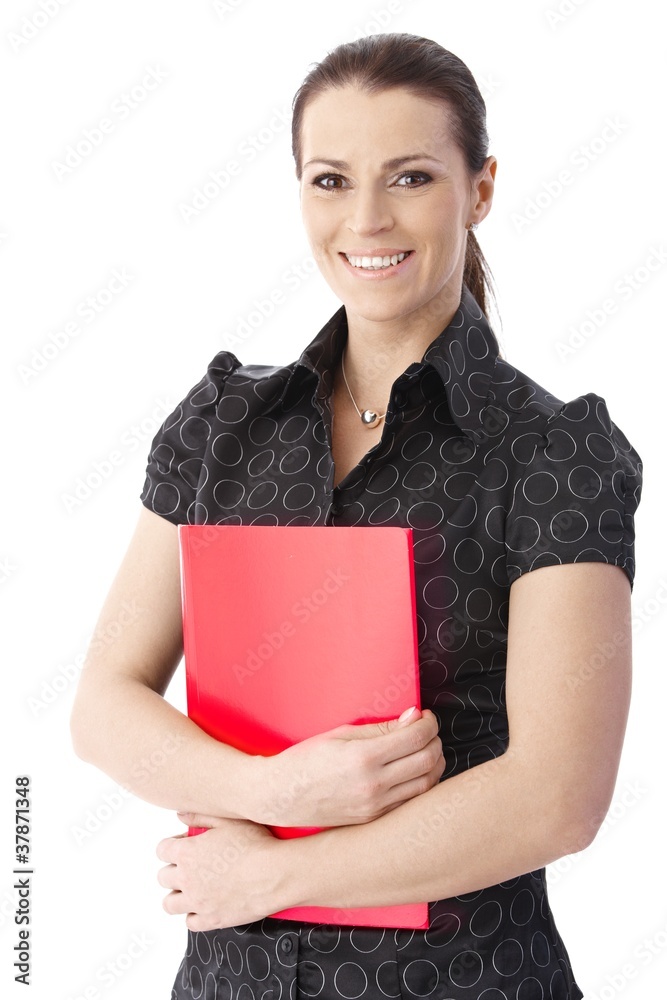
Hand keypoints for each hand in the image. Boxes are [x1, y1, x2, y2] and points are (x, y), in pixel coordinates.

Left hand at [156, 814, 283, 930]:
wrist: (274, 874)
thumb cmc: (254, 846)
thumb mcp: (227, 820)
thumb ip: (200, 816)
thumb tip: (181, 815)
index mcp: (187, 853)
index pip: (162, 850)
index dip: (171, 846)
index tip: (183, 845)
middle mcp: (187, 879)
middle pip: (163, 877)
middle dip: (172, 870)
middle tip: (188, 866)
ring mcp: (198, 902)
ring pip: (170, 904)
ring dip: (177, 895)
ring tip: (190, 889)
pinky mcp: (211, 919)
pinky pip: (190, 923)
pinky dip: (193, 915)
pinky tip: (204, 906)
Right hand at [257, 706, 444, 827]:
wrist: (279, 796)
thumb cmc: (306, 759)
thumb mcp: (340, 735)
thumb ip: (381, 728)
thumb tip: (413, 717)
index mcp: (363, 758)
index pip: (416, 738)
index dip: (428, 724)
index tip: (425, 716)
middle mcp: (373, 786)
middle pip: (428, 761)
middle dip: (435, 741)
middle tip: (427, 731)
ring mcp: (375, 807)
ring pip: (426, 785)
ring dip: (434, 764)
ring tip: (424, 749)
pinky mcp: (374, 819)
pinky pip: (411, 801)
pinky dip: (421, 783)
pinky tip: (413, 771)